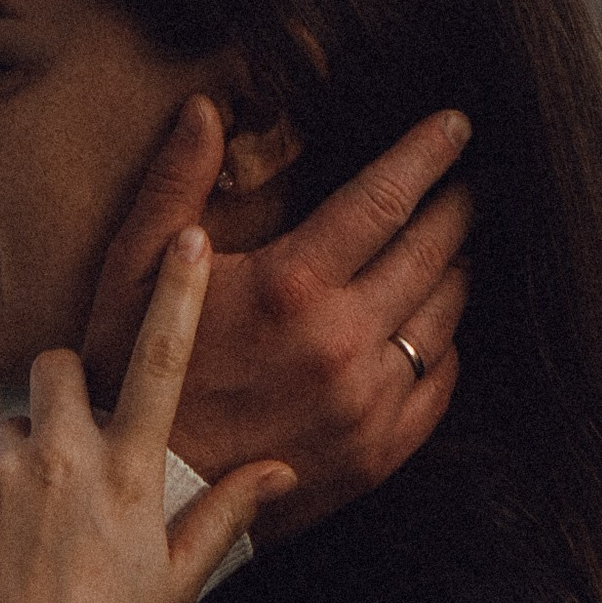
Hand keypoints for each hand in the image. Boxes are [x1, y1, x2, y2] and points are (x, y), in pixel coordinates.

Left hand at [0, 231, 290, 602]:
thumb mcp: (175, 587)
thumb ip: (224, 516)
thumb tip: (279, 469)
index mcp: (128, 477)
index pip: (159, 363)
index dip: (176, 294)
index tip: (186, 235)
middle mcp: (64, 460)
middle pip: (56, 369)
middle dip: (62, 391)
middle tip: (69, 458)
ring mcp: (0, 475)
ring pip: (9, 429)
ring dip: (21, 463)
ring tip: (27, 542)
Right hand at [81, 99, 470, 528]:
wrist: (144, 494)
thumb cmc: (131, 372)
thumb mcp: (132, 268)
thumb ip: (175, 182)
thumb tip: (206, 108)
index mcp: (290, 286)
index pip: (384, 198)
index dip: (427, 153)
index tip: (457, 124)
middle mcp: (341, 343)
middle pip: (432, 252)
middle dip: (458, 204)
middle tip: (470, 178)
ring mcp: (367, 404)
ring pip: (444, 317)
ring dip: (455, 270)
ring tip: (454, 245)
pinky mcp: (376, 454)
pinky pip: (438, 385)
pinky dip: (443, 346)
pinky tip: (432, 325)